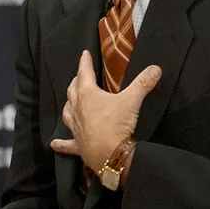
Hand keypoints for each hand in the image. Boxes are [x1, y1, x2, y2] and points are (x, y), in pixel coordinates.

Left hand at [50, 50, 160, 171]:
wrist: (111, 155)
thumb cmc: (118, 124)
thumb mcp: (132, 100)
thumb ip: (143, 82)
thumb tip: (156, 68)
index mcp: (88, 95)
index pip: (85, 73)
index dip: (85, 62)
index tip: (85, 54)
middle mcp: (78, 109)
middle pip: (73, 90)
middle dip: (76, 81)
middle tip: (80, 75)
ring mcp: (76, 127)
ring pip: (67, 112)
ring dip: (68, 105)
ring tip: (70, 101)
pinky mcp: (78, 145)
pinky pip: (66, 144)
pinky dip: (60, 143)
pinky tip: (53, 143)